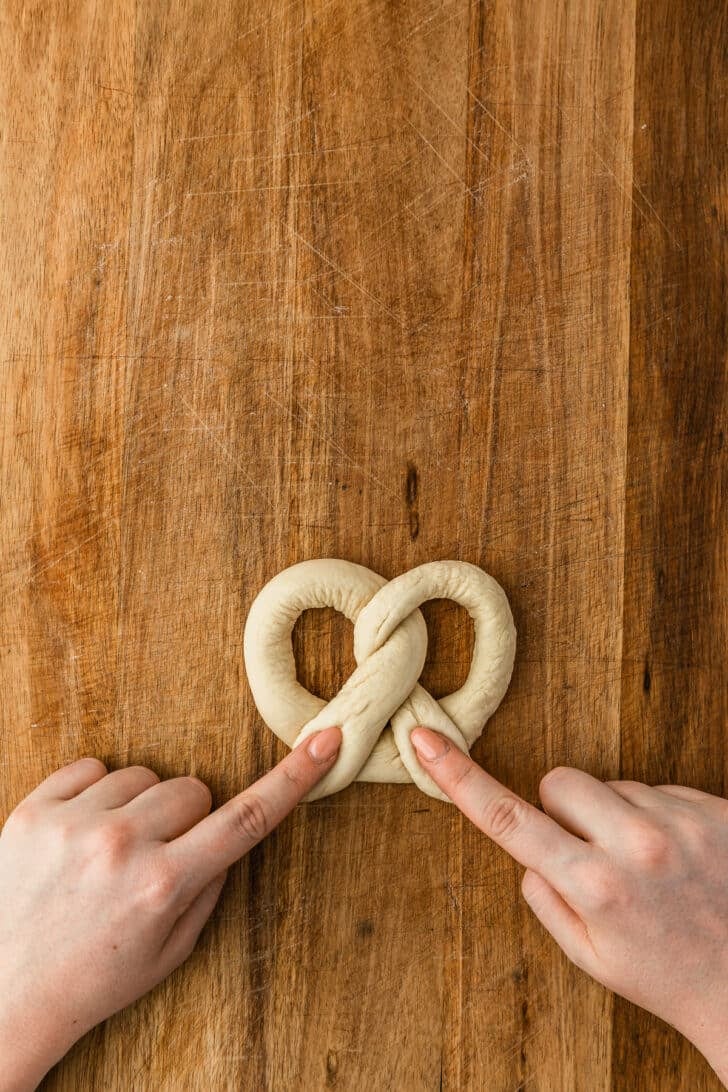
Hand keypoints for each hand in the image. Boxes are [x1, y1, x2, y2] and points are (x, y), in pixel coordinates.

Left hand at [0, 726, 340, 1091]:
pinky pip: (91, 767)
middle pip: (191, 789)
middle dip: (186, 817)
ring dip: (137, 806)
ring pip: (143, 775)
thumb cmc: (91, 980)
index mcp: (164, 886)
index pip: (246, 818)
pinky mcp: (34, 810)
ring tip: (107, 853)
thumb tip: (226, 836)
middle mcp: (122, 847)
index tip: (325, 741)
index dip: (293, 778)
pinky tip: (80, 834)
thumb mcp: (169, 952)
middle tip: (156, 856)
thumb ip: (208, 889)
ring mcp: (74, 825)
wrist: (3, 995)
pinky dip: (93, 793)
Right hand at [411, 727, 727, 1085]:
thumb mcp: (592, 958)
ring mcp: (680, 822)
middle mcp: (636, 844)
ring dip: (621, 817)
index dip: (458, 776)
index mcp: (594, 886)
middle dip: (564, 810)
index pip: (507, 817)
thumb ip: (546, 900)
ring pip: (615, 785)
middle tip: (593, 855)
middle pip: (559, 781)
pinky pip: (662, 789)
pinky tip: (683, 857)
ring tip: (653, 867)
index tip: (425, 740)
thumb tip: (528, 853)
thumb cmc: (669, 977)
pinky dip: (662, 817)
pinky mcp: (715, 808)